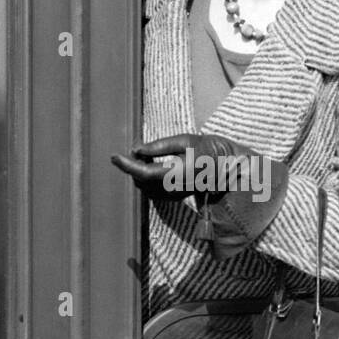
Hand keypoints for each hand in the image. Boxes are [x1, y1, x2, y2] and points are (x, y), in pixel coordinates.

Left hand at [111, 133, 241, 195]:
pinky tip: (152, 165)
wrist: (224, 168)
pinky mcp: (173, 197)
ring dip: (138, 172)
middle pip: (141, 180)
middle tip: (136, 150)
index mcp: (177, 173)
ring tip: (146, 156)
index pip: (143, 173)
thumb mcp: (184, 141)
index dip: (127, 165)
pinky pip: (151, 189)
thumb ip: (158, 146)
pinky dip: (146, 178)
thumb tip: (136, 149)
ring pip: (144, 186)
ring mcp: (173, 195)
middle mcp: (173, 188)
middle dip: (133, 166)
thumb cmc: (207, 150)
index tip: (114, 157)